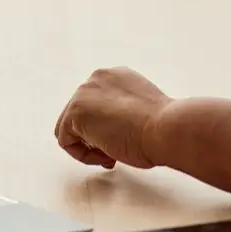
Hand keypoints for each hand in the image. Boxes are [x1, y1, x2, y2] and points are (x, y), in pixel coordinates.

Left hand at [53, 67, 171, 169]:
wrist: (165, 128)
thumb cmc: (161, 127)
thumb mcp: (141, 110)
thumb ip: (123, 112)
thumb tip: (110, 132)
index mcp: (117, 76)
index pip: (97, 105)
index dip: (107, 128)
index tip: (124, 140)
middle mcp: (97, 78)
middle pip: (80, 115)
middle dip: (95, 138)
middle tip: (115, 153)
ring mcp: (84, 93)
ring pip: (70, 128)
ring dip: (89, 147)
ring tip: (112, 155)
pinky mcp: (75, 111)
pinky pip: (66, 141)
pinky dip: (83, 155)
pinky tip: (107, 155)